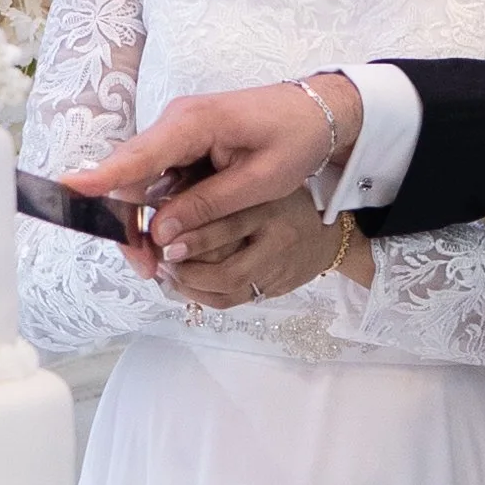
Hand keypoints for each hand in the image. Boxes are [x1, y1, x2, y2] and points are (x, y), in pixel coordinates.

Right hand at [71, 76, 362, 240]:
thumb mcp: (260, 181)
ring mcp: (177, 133)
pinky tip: (167, 240)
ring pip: (141, 182)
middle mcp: (176, 123)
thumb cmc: (296, 138)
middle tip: (147, 270)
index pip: (138, 156)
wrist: (320, 111)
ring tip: (158, 265)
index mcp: (194, 123)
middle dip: (128, 225)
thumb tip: (160, 232)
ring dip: (143, 223)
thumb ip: (208, 205)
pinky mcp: (184, 144)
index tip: (66, 191)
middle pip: (131, 177)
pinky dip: (158, 210)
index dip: (101, 178)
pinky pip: (158, 179)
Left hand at [151, 188, 372, 307]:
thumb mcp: (256, 184)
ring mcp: (275, 270)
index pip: (227, 224)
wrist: (324, 237)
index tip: (160, 235)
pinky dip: (202, 295)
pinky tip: (184, 284)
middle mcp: (275, 241)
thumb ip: (219, 190)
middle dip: (186, 267)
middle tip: (160, 258)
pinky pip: (232, 300)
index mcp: (270, 207)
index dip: (191, 235)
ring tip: (169, 272)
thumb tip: (166, 199)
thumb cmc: (281, 203)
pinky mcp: (272, 289)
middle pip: (226, 267)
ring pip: (228, 288)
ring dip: (191, 285)